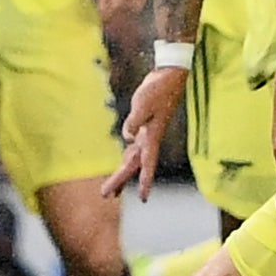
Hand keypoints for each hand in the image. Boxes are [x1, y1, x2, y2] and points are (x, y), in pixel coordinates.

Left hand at [96, 0, 149, 27]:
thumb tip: (102, 12)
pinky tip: (121, 3)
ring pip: (133, 9)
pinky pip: (138, 4)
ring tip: (113, 10)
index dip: (109, 15)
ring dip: (123, 12)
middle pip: (126, 11)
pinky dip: (129, 6)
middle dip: (116, 16)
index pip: (117, 6)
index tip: (102, 20)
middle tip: (106, 18)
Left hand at [102, 64, 186, 200]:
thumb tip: (128, 137)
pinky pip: (133, 147)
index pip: (147, 163)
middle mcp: (149, 138)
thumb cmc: (158, 89)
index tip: (144, 198)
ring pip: (132, 159)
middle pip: (133, 165)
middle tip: (106, 196)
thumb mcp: (143, 104)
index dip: (145, 181)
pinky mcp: (144, 125)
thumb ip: (134, 121)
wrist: (169, 76)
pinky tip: (122, 162)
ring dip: (123, 174)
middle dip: (121, 181)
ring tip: (112, 191)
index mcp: (152, 136)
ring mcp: (147, 133)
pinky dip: (127, 157)